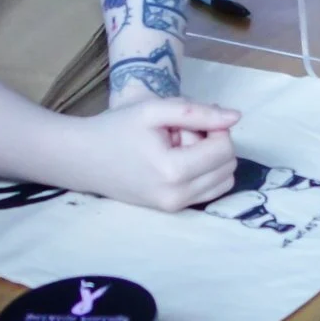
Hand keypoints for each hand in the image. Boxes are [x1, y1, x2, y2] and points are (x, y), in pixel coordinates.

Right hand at [76, 97, 240, 210]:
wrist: (83, 158)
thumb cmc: (117, 129)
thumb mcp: (155, 110)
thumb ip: (199, 112)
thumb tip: (236, 117)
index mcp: (173, 171)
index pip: (225, 148)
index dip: (215, 128)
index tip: (187, 122)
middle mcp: (178, 196)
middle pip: (228, 165)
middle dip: (212, 144)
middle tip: (179, 134)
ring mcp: (175, 208)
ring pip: (225, 180)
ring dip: (209, 160)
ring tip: (177, 148)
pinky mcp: (173, 211)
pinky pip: (210, 190)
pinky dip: (204, 173)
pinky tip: (177, 161)